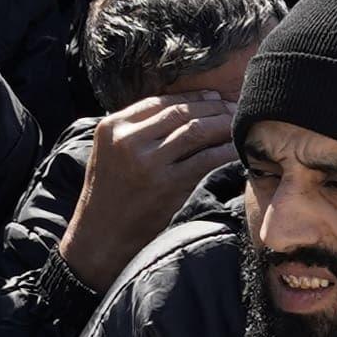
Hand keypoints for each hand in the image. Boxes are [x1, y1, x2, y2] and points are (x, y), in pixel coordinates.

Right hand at [52, 93, 236, 293]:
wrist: (99, 239)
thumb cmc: (109, 195)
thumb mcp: (109, 153)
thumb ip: (135, 130)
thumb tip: (180, 109)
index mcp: (112, 127)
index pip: (159, 100)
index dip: (191, 97)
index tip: (213, 98)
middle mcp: (128, 140)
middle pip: (180, 112)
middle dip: (212, 107)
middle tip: (234, 108)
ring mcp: (148, 163)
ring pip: (196, 131)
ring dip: (222, 124)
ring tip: (237, 124)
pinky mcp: (168, 186)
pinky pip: (206, 159)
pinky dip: (225, 151)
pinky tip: (236, 149)